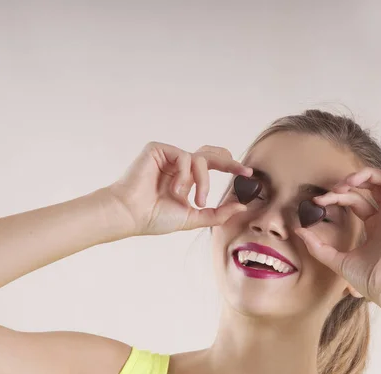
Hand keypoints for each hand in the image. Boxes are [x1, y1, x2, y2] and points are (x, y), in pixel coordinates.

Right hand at [106, 142, 252, 235]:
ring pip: (200, 159)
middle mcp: (178, 164)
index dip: (231, 166)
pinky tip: (176, 190)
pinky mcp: (158, 149)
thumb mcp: (193, 217)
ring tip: (196, 200)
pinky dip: (186, 175)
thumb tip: (242, 206)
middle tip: (243, 171)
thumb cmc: (155, 217)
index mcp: (186, 177)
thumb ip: (217, 213)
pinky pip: (185, 156)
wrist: (131, 214)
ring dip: (203, 181)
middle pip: (211, 153)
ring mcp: (168, 156)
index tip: (249, 174)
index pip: (213, 165)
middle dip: (230, 162)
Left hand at [294, 157, 380, 304]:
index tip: (317, 202)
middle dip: (349, 183)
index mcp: (374, 225)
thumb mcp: (336, 259)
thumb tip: (298, 230)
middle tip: (333, 189)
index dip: (336, 196)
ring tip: (350, 180)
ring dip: (368, 175)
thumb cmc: (369, 279)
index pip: (355, 200)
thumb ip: (318, 246)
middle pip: (370, 187)